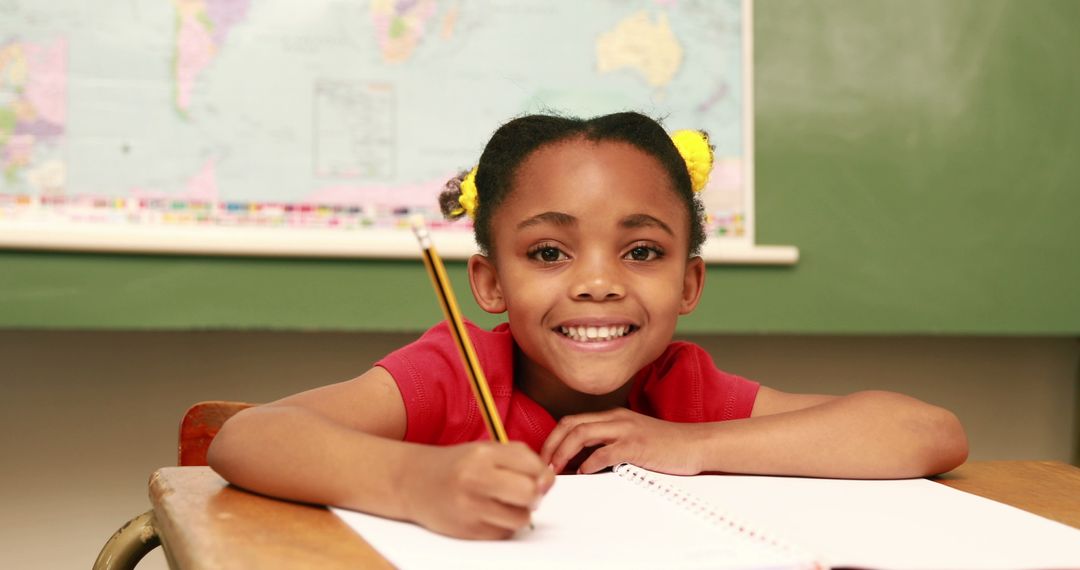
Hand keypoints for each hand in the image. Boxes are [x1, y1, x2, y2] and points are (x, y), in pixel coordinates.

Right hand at [401, 441, 554, 539]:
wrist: (412, 482)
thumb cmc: (455, 465)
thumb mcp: (485, 450)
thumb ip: (520, 459)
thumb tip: (548, 483)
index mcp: (483, 453)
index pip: (532, 466)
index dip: (543, 475)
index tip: (539, 478)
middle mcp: (475, 478)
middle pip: (530, 494)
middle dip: (535, 496)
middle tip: (526, 494)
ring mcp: (470, 506)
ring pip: (521, 519)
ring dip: (519, 513)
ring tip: (503, 503)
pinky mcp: (467, 530)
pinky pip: (503, 534)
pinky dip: (503, 526)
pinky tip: (488, 514)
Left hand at [540, 408, 705, 474]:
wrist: (695, 444)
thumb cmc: (665, 446)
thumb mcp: (631, 440)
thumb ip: (607, 446)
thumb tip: (580, 464)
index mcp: (612, 417)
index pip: (572, 421)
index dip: (553, 439)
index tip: (544, 458)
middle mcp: (616, 419)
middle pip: (570, 424)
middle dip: (551, 444)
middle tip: (542, 465)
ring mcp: (626, 430)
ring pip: (582, 433)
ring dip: (563, 452)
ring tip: (555, 469)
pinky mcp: (636, 445)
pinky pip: (606, 451)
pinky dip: (590, 462)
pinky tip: (584, 473)